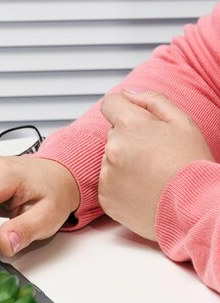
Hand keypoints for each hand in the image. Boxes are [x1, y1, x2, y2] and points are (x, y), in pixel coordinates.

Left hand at [99, 89, 213, 239]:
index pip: (110, 104)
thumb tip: (127, 93)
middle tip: (157, 156)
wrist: (196, 208)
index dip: (124, 109)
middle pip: (113, 134)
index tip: (136, 120)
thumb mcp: (182, 122)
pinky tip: (145, 190)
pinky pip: (110, 183)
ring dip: (126, 163)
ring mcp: (107, 174)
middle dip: (130, 139)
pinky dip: (123, 186)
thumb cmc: (192, 165)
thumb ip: (152, 100)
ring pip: (111, 159)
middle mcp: (112, 148)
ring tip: (154, 176)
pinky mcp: (106, 197)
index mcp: (129, 125)